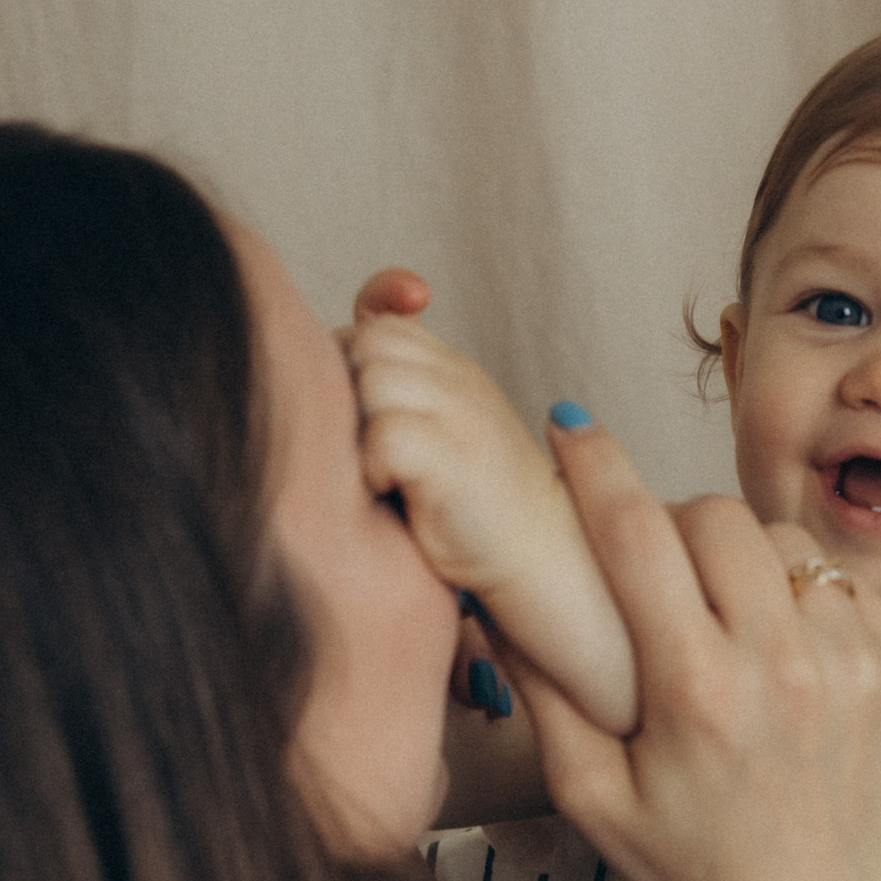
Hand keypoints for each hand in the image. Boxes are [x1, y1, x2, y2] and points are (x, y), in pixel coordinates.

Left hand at [343, 270, 637, 733]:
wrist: (544, 564)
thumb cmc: (475, 516)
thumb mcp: (438, 440)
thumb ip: (396, 403)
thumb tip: (337, 383)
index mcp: (455, 372)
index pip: (385, 316)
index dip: (367, 324)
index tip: (373, 374)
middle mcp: (460, 379)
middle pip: (364, 343)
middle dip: (347, 390)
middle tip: (368, 448)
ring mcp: (463, 412)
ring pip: (369, 380)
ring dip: (357, 429)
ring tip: (382, 476)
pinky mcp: (454, 457)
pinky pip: (382, 436)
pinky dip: (373, 468)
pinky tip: (393, 496)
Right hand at [518, 412, 880, 880]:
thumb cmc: (693, 865)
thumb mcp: (591, 797)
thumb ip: (542, 692)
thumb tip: (496, 594)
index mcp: (695, 692)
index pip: (636, 536)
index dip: (594, 467)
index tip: (568, 429)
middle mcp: (783, 664)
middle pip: (717, 516)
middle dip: (675, 521)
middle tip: (656, 564)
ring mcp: (855, 660)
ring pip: (787, 543)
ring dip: (745, 560)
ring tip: (726, 619)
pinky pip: (842, 583)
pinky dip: (805, 598)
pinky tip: (784, 653)